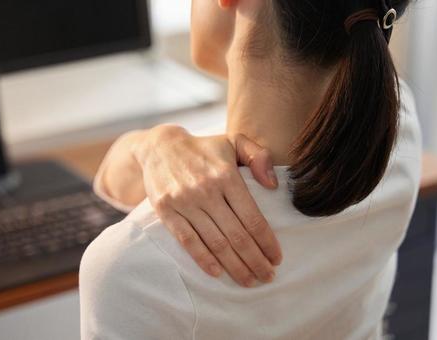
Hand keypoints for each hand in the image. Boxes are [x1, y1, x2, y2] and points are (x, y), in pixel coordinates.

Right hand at [134, 124, 282, 286]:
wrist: (159, 146)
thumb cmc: (203, 148)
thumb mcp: (233, 141)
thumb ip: (258, 156)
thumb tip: (272, 185)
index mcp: (226, 176)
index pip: (252, 217)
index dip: (267, 241)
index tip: (277, 258)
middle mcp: (206, 190)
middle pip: (236, 235)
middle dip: (255, 260)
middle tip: (268, 276)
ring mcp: (185, 202)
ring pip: (214, 242)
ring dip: (234, 266)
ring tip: (249, 280)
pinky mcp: (167, 211)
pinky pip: (187, 240)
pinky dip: (203, 259)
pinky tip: (217, 272)